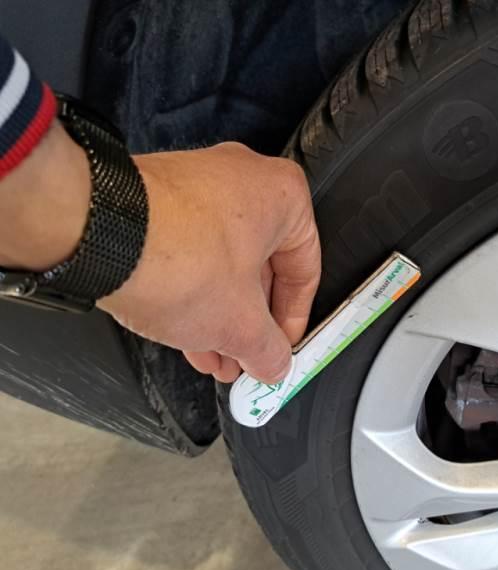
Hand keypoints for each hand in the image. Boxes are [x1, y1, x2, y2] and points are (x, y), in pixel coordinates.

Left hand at [98, 143, 320, 382]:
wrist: (96, 232)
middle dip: (251, 324)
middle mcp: (243, 181)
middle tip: (247, 359)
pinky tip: (188, 334)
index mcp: (283, 196)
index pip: (305, 270)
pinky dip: (194, 293)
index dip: (293, 321)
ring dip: (221, 316)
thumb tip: (274, 363)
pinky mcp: (159, 200)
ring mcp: (198, 186)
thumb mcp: (239, 324)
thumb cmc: (179, 258)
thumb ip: (267, 349)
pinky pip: (191, 253)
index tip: (282, 348)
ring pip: (223, 265)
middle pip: (262, 268)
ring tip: (214, 357)